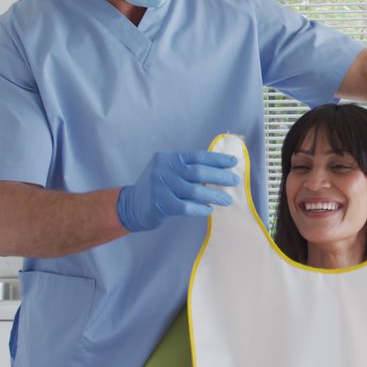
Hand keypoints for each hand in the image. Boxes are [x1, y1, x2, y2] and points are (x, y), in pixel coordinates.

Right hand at [117, 151, 238, 231]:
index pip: (197, 156)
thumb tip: (220, 171)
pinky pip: (186, 207)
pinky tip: (209, 210)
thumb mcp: (169, 171)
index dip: (217, 159)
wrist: (131, 205)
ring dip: (214, 196)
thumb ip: (188, 169)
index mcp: (169, 158)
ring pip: (194, 190)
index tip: (233, 163)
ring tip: (227, 200)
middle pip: (198, 172)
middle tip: (234, 181)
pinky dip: (200, 209)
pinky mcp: (160, 203)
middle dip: (220, 177)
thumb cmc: (158, 188)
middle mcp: (164, 169)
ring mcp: (160, 186)